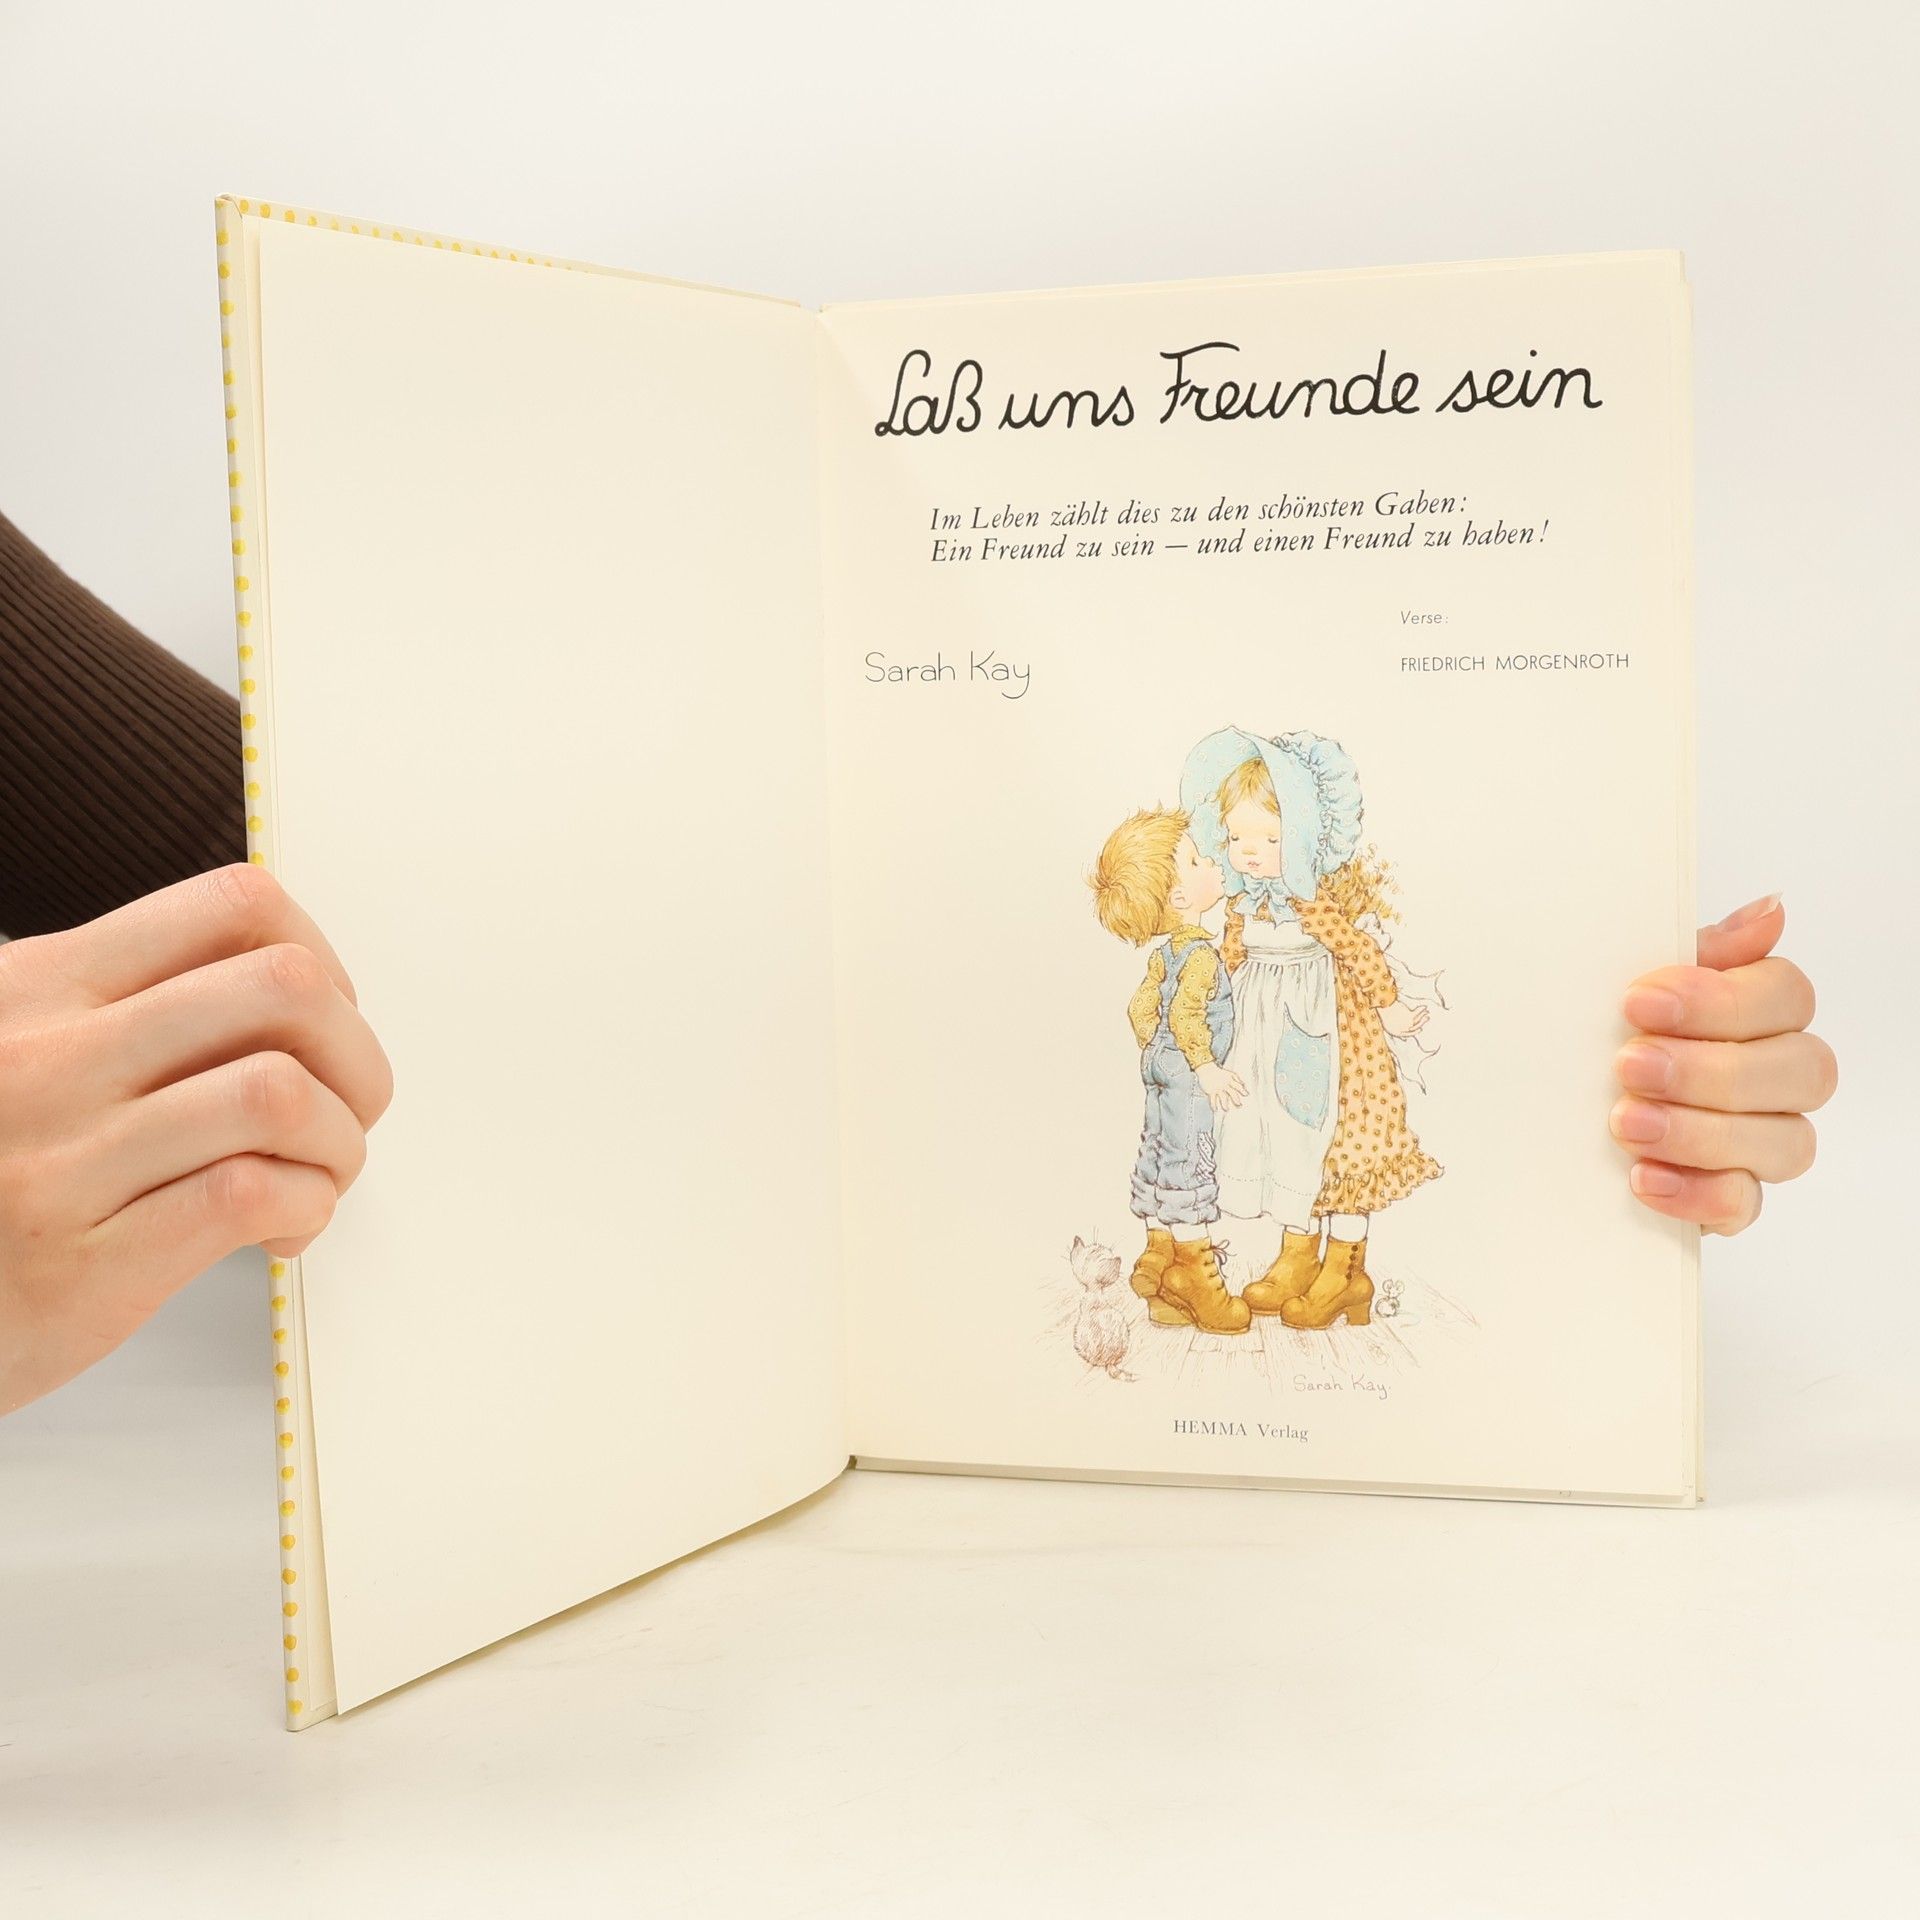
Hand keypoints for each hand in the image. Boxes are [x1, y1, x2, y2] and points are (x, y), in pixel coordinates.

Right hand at [0, 865, 392, 1413]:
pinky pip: (247, 1195)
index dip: (322, 959)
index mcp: (45, 985)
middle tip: (345, 1112)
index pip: (236, 905)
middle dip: (357, 1057)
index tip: (323, 1026)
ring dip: (338, 1142)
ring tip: (314, 1176)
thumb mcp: (21, 1048)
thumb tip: (291, 986)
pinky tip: (280, 1231)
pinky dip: (304, 1206)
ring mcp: (66, 1160)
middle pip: (287, 988)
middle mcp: (53, 1057)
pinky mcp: (88, 1263)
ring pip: (281, 1094)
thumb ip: (127, 1006)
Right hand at [1195, 1062, 1247, 1112]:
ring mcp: (1217, 1088)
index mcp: (1229, 1081)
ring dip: (1225, 1104)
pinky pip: (1212, 1099)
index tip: (1246, 1094)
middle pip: (1232, 1093)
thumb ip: (1237, 1079)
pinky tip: (1215, 1109)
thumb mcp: (1230, 1074)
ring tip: (1226, 1109)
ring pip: (1222, 1098)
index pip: (1238, 1086)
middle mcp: (1224, 1085)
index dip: (1243, 1090)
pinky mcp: (1210, 1091)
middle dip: (1236, 1100)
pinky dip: (1214, 1105)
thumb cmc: (1218, 1073)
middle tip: (1239, 1105)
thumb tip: (1243, 1085)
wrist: (1206, 1069)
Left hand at [1379, 999, 1428, 1036]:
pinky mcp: (1410, 1017)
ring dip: (1423, 1015)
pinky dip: (1422, 1009)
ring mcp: (1407, 1024)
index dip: (1415, 1032)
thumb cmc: (1384, 1013)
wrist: (1383, 1005)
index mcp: (1397, 1033)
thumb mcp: (1389, 1026)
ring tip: (1426, 1011)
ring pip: (1418, 1020)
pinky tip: (1424, 1006)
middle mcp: (1403, 1030)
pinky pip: (1418, 1013)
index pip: (1409, 1035)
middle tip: (1427, 1018)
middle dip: (1422, 1023)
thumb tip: (1405, 1040)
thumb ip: (1398, 1033)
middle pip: (1416, 1028)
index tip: (1420, 1029)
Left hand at [1611, 895, 1834, 1234]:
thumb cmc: (1607, 1031)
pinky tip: (1643, 1177)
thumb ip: (1699, 951)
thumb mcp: (1634, 983)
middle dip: (1711, 1070)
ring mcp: (1762, 1141)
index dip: (1721, 1001)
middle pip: (1801, 1070)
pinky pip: (1744, 1205)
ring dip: (1702, 1132)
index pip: (1787, 996)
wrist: (1548, 1109)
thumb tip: (1770, 910)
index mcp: (1761, 1011)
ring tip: (1626, 1123)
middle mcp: (1778, 1076)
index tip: (1639, 1002)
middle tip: (1629, 1066)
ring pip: (1786, 1142)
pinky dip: (1696, 1192)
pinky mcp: (1731, 1198)